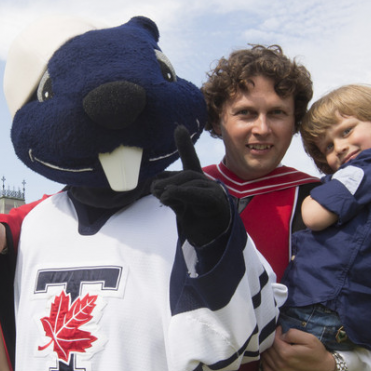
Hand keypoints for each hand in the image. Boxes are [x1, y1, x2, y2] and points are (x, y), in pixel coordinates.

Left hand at [150, 125, 232, 246]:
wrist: (213, 242)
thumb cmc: (197, 223)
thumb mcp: (179, 207)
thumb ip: (169, 195)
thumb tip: (155, 186)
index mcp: (198, 183)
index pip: (190, 161)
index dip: (185, 145)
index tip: (179, 128)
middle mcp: (207, 184)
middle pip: (186, 174)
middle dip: (168, 180)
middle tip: (154, 190)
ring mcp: (213, 192)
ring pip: (190, 182)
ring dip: (172, 187)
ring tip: (161, 196)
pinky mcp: (216, 202)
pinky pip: (198, 194)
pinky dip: (182, 192)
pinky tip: (170, 194)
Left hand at [262, 327, 336, 370]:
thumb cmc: (318, 353)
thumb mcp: (309, 338)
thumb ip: (293, 333)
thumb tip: (280, 334)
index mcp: (286, 353)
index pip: (273, 339)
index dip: (276, 332)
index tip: (281, 330)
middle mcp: (281, 365)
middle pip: (268, 349)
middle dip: (271, 341)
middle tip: (278, 337)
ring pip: (265, 358)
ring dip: (268, 350)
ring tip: (275, 346)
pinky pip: (266, 369)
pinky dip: (266, 362)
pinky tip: (272, 356)